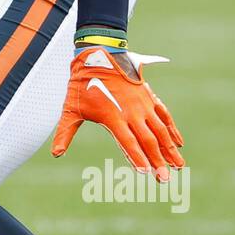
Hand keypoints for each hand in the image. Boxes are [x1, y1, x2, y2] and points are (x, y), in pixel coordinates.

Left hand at [52, 47, 183, 180]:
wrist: (99, 54)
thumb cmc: (82, 84)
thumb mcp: (70, 108)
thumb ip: (65, 133)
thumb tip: (55, 154)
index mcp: (112, 116)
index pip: (127, 142)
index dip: (136, 158)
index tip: (146, 172)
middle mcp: (131, 112)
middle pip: (147, 140)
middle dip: (157, 161)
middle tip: (165, 180)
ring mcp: (142, 104)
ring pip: (160, 130)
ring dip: (170, 149)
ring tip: (179, 166)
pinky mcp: (148, 97)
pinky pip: (164, 115)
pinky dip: (172, 130)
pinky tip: (179, 144)